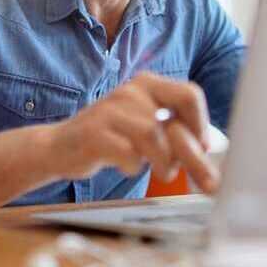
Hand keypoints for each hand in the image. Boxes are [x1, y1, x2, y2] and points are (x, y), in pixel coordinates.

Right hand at [47, 72, 219, 192]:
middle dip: (194, 158)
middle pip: (175, 124)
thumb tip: (208, 150)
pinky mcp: (93, 134)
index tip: (202, 146)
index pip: (189, 94)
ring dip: (164, 163)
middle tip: (208, 182)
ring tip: (162, 172)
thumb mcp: (144, 126)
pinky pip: (128, 154)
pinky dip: (135, 167)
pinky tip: (129, 167)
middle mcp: (130, 92)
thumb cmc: (110, 138)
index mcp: (147, 84)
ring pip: (153, 139)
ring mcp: (109, 111)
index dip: (201, 124)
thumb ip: (173, 132)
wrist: (58, 146)